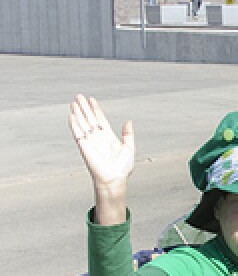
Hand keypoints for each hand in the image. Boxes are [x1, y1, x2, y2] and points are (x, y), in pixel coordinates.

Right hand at [68, 94, 133, 225]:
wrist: (115, 179)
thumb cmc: (122, 168)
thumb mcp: (129, 147)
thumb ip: (128, 134)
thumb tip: (129, 121)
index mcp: (109, 137)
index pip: (100, 120)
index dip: (96, 109)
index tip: (92, 99)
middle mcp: (98, 138)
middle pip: (89, 119)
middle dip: (84, 107)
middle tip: (79, 96)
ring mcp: (90, 142)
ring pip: (83, 124)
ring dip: (78, 113)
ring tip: (74, 102)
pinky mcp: (84, 147)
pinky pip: (78, 134)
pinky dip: (74, 125)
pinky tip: (71, 116)